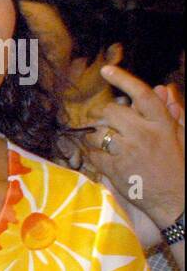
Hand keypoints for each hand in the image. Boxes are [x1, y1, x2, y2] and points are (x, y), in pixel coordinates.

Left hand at [85, 64, 184, 229]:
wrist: (177, 200)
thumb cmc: (180, 166)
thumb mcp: (182, 135)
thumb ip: (172, 111)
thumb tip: (162, 87)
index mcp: (163, 124)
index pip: (142, 95)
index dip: (123, 79)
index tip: (107, 70)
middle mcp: (145, 134)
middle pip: (111, 112)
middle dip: (105, 116)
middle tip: (108, 124)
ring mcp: (128, 152)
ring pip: (98, 133)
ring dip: (96, 137)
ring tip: (105, 143)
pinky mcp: (115, 169)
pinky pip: (93, 154)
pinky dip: (93, 155)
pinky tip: (101, 157)